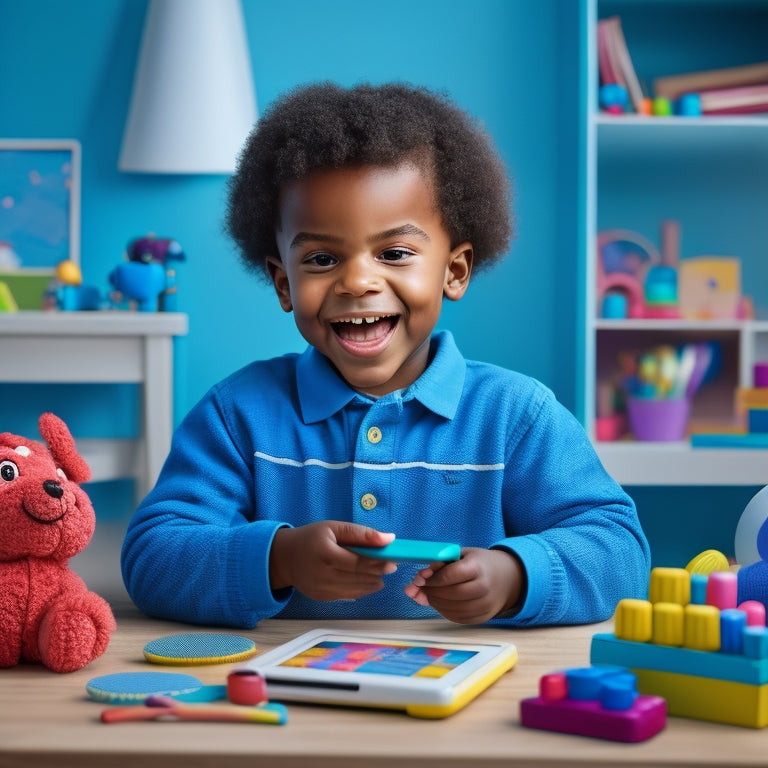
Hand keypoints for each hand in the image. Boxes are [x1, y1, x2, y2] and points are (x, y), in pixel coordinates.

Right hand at [269, 521, 395, 601]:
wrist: (284, 558)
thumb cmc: (311, 538)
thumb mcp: (333, 527)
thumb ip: (360, 533)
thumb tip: (389, 538)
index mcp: (325, 553)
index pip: (358, 562)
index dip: (378, 562)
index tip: (392, 559)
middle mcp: (323, 574)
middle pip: (359, 577)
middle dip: (378, 573)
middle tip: (391, 566)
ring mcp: (322, 589)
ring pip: (356, 589)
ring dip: (373, 583)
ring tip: (380, 574)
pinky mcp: (322, 598)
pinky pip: (348, 595)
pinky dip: (362, 589)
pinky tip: (368, 582)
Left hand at [404, 547, 523, 623]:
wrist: (507, 579)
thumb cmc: (479, 564)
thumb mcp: (462, 555)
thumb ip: (439, 564)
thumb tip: (415, 582)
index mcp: (478, 567)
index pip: (450, 575)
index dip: (432, 578)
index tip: (420, 578)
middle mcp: (483, 588)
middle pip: (450, 593)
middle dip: (430, 592)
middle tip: (419, 588)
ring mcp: (484, 605)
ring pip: (452, 608)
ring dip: (435, 602)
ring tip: (429, 594)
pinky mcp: (482, 617)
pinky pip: (457, 618)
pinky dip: (444, 610)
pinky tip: (440, 601)